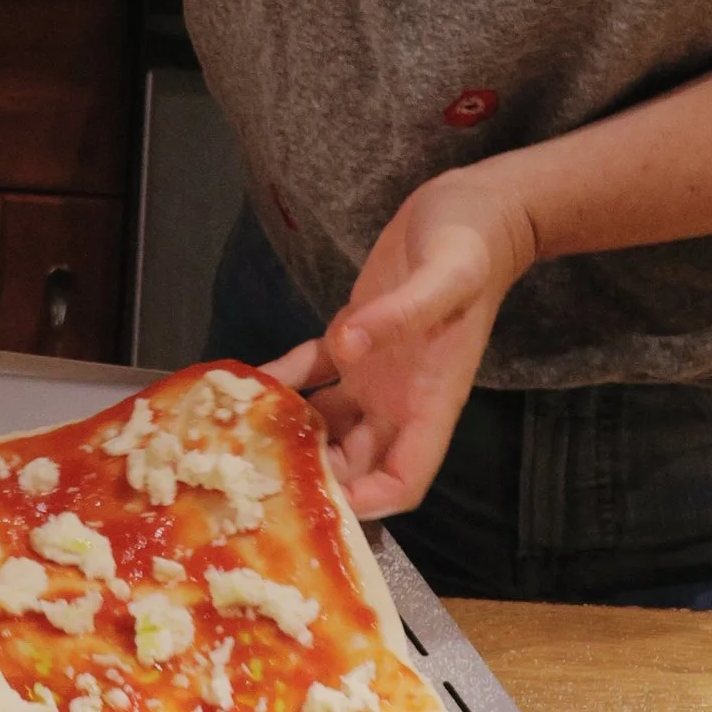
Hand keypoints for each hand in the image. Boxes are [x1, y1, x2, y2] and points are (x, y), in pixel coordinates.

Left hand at [265, 167, 536, 517]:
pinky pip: (310, 371)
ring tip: (238, 434)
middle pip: (352, 463)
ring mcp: (372, 369)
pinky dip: (281, 380)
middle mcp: (399, 398)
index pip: (402, 479)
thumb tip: (347, 345)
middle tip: (255, 471)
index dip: (366, 501)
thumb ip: (401, 314)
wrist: (473, 209)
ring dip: (288, 431)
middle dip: (311, 475)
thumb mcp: (446, 278)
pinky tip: (247, 381)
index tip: (319, 502)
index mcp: (430, 400)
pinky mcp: (351, 335)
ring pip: (325, 423)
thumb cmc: (471, 248)